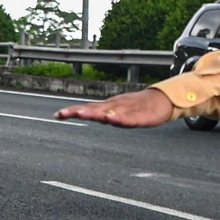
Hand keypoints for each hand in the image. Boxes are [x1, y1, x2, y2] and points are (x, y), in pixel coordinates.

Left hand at [57, 88, 174, 127]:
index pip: (87, 108)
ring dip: (94, 113)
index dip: (72, 111)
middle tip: (63, 113)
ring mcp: (126, 110)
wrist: (162, 100)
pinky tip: (112, 119)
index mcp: (108, 107)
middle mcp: (114, 107)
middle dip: (78, 112)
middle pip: (93, 109)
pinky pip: (128, 118)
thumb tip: (86, 116)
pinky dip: (119, 118)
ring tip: (81, 114)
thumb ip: (101, 115)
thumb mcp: (116, 111)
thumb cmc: (137, 106)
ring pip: (108, 112)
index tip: (57, 115)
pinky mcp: (140, 116)